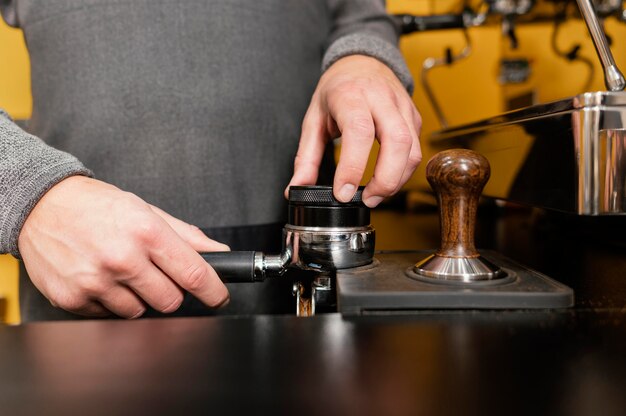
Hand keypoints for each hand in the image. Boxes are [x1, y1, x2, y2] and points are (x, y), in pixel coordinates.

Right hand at [18, 176, 229, 317]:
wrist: (40, 206)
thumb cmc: (96, 206)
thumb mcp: (146, 210)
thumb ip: (186, 235)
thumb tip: (219, 252)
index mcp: (146, 232)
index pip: (193, 273)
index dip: (213, 291)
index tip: (219, 297)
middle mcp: (122, 258)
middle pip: (170, 301)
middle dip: (170, 291)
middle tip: (156, 274)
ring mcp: (96, 281)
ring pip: (140, 312)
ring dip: (138, 297)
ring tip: (121, 270)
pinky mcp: (74, 299)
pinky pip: (109, 315)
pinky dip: (111, 301)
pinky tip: (100, 276)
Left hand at [287, 55, 421, 206]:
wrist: (362, 61)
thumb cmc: (337, 89)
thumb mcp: (313, 119)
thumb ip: (305, 158)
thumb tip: (296, 189)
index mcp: (350, 95)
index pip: (359, 131)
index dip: (353, 166)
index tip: (343, 192)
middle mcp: (381, 98)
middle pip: (397, 142)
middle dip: (385, 180)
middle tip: (367, 199)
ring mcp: (402, 107)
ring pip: (413, 149)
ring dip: (397, 180)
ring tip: (376, 194)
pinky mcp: (415, 118)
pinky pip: (416, 150)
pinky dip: (404, 172)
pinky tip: (387, 180)